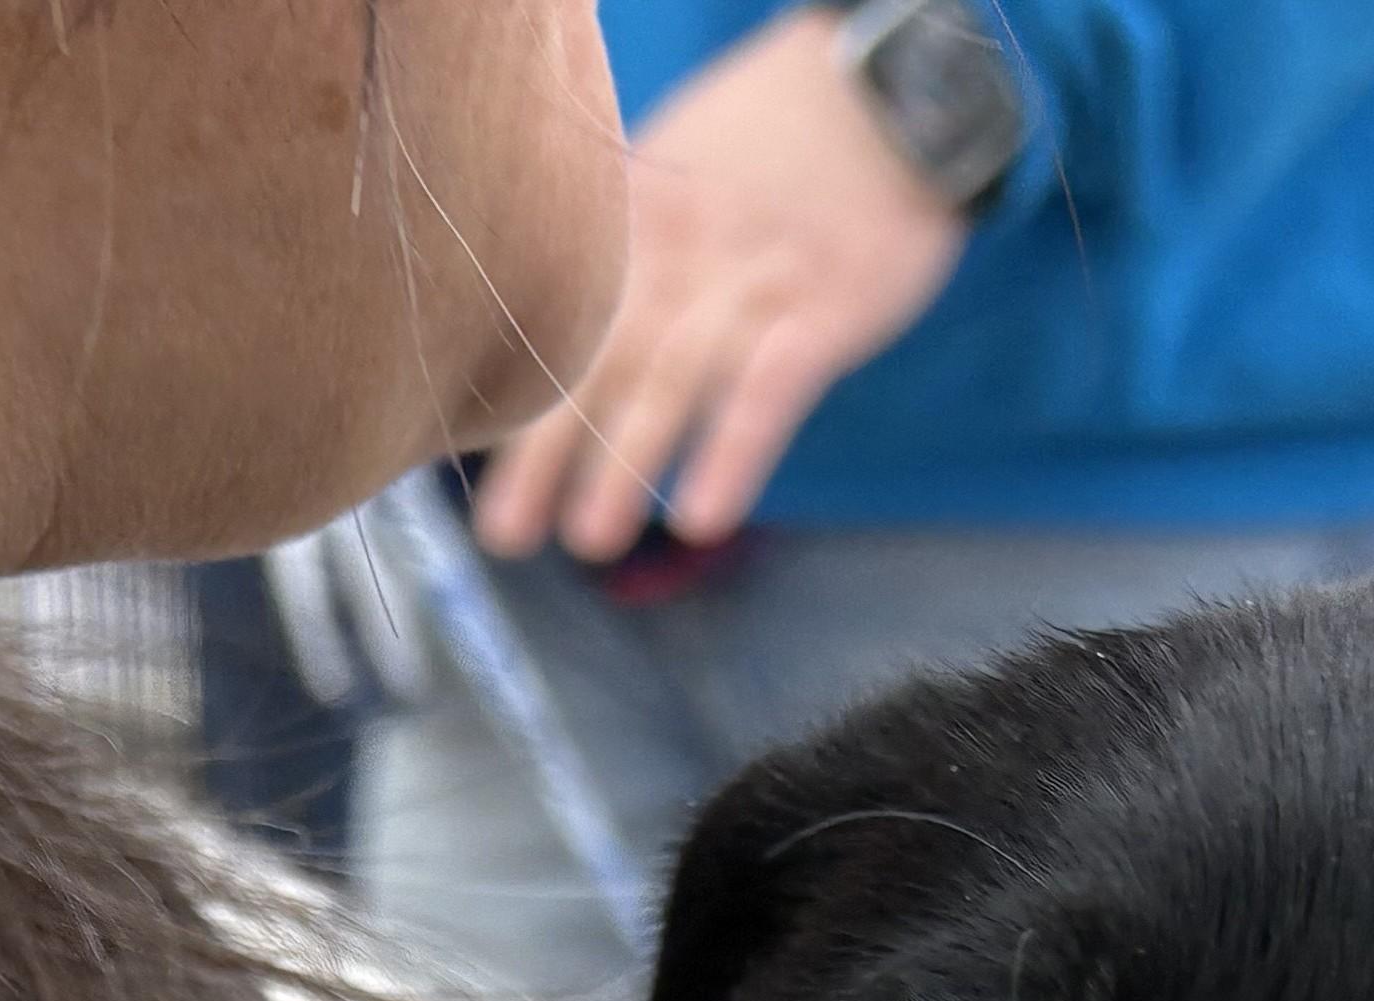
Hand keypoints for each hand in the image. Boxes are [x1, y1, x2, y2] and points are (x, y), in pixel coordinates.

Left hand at [472, 8, 969, 562]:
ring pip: (674, 381)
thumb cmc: (794, 134)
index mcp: (642, 220)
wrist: (895, 85)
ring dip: (626, 464)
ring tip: (589, 543)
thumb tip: (585, 306)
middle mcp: (683, 252)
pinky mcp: (824, 309)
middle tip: (505, 535)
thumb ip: (641, 236)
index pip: (568, 322)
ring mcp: (753, 283)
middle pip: (602, 359)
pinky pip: (769, 392)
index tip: (478, 473)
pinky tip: (701, 515)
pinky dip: (734, 453)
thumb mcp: (692, 162)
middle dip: (547, 450)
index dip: (521, 400)